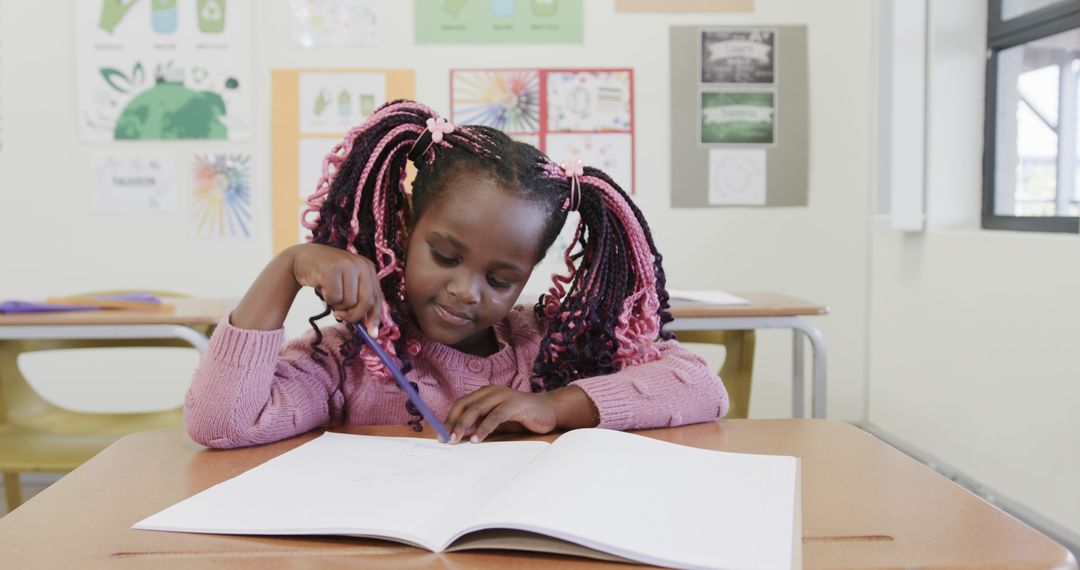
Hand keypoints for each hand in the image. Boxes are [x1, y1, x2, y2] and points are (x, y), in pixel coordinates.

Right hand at [290, 243, 382, 335]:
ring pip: (350, 302)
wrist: (302, 258)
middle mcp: (362, 264)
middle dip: (354, 316)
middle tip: (340, 316)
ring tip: (329, 293)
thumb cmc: (326, 276)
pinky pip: (335, 298)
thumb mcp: (347, 285)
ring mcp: (348, 265)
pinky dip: (327, 299)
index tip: (373, 335)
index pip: (376, 297)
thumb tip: (369, 329)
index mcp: (368, 268)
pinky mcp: (333, 269)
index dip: (374, 317)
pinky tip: (322, 288)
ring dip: (337, 305)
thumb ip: (359, 301)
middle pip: (367, 302)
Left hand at [443, 385, 598, 443]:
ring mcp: (503, 396)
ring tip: (457, 439)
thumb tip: (459, 436)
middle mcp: (491, 391)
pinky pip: (494, 416)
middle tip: (446, 439)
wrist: (548, 410)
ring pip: (476, 409)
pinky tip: (477, 439)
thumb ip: (479, 424)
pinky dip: (484, 428)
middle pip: (465, 405)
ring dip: (464, 426)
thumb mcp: (496, 420)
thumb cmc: (520, 416)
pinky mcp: (514, 404)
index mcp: (485, 393)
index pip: (461, 404)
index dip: (449, 418)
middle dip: (453, 423)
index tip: (441, 435)